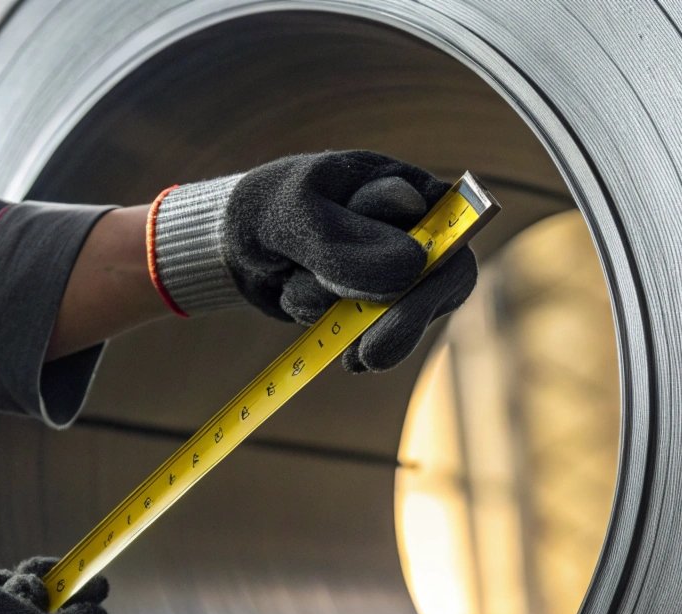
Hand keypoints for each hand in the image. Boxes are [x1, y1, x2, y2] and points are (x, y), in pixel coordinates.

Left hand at [149, 150, 477, 371]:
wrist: (231, 248)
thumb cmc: (265, 210)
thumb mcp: (295, 214)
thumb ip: (345, 240)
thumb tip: (413, 268)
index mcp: (405, 189)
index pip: (451, 232)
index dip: (431, 269)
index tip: (398, 287)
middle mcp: (412, 233)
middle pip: (441, 285)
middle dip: (401, 323)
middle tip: (367, 356)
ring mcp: (395, 275)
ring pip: (400, 317)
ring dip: (344, 319)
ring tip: (295, 293)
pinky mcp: (373, 309)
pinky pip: (370, 336)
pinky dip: (335, 336)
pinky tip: (309, 319)